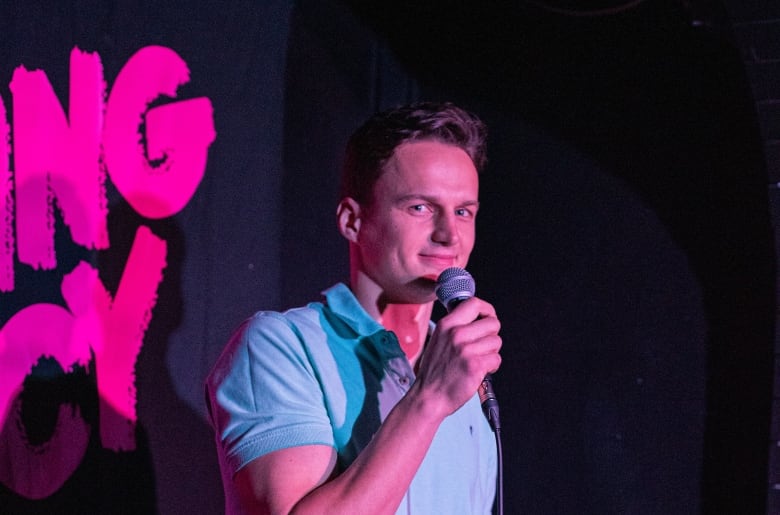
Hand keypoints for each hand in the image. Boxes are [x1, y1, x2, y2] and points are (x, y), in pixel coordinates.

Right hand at [412, 296, 501, 418]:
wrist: (429, 397)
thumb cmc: (435, 372)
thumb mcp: (438, 340)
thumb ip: (455, 327)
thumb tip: (477, 319)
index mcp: (446, 325)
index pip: (473, 303)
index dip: (487, 310)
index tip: (488, 317)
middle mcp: (456, 334)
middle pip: (492, 322)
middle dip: (492, 335)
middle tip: (483, 346)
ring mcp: (466, 349)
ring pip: (496, 341)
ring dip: (491, 352)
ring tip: (478, 360)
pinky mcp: (475, 365)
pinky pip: (496, 359)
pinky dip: (492, 367)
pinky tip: (480, 371)